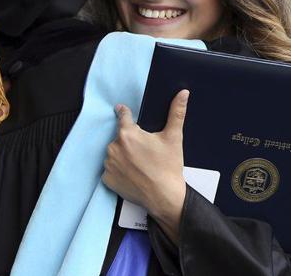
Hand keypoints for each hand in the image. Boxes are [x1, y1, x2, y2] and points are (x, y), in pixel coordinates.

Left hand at [102, 89, 189, 242]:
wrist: (165, 197)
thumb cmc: (168, 166)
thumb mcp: (173, 137)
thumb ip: (176, 112)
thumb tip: (183, 93)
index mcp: (127, 134)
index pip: (123, 116)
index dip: (125, 113)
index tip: (123, 110)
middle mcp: (113, 147)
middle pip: (120, 137)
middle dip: (130, 140)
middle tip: (145, 150)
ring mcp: (109, 164)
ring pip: (115, 152)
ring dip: (123, 154)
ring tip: (140, 163)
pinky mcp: (107, 179)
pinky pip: (111, 169)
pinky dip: (119, 170)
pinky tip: (132, 173)